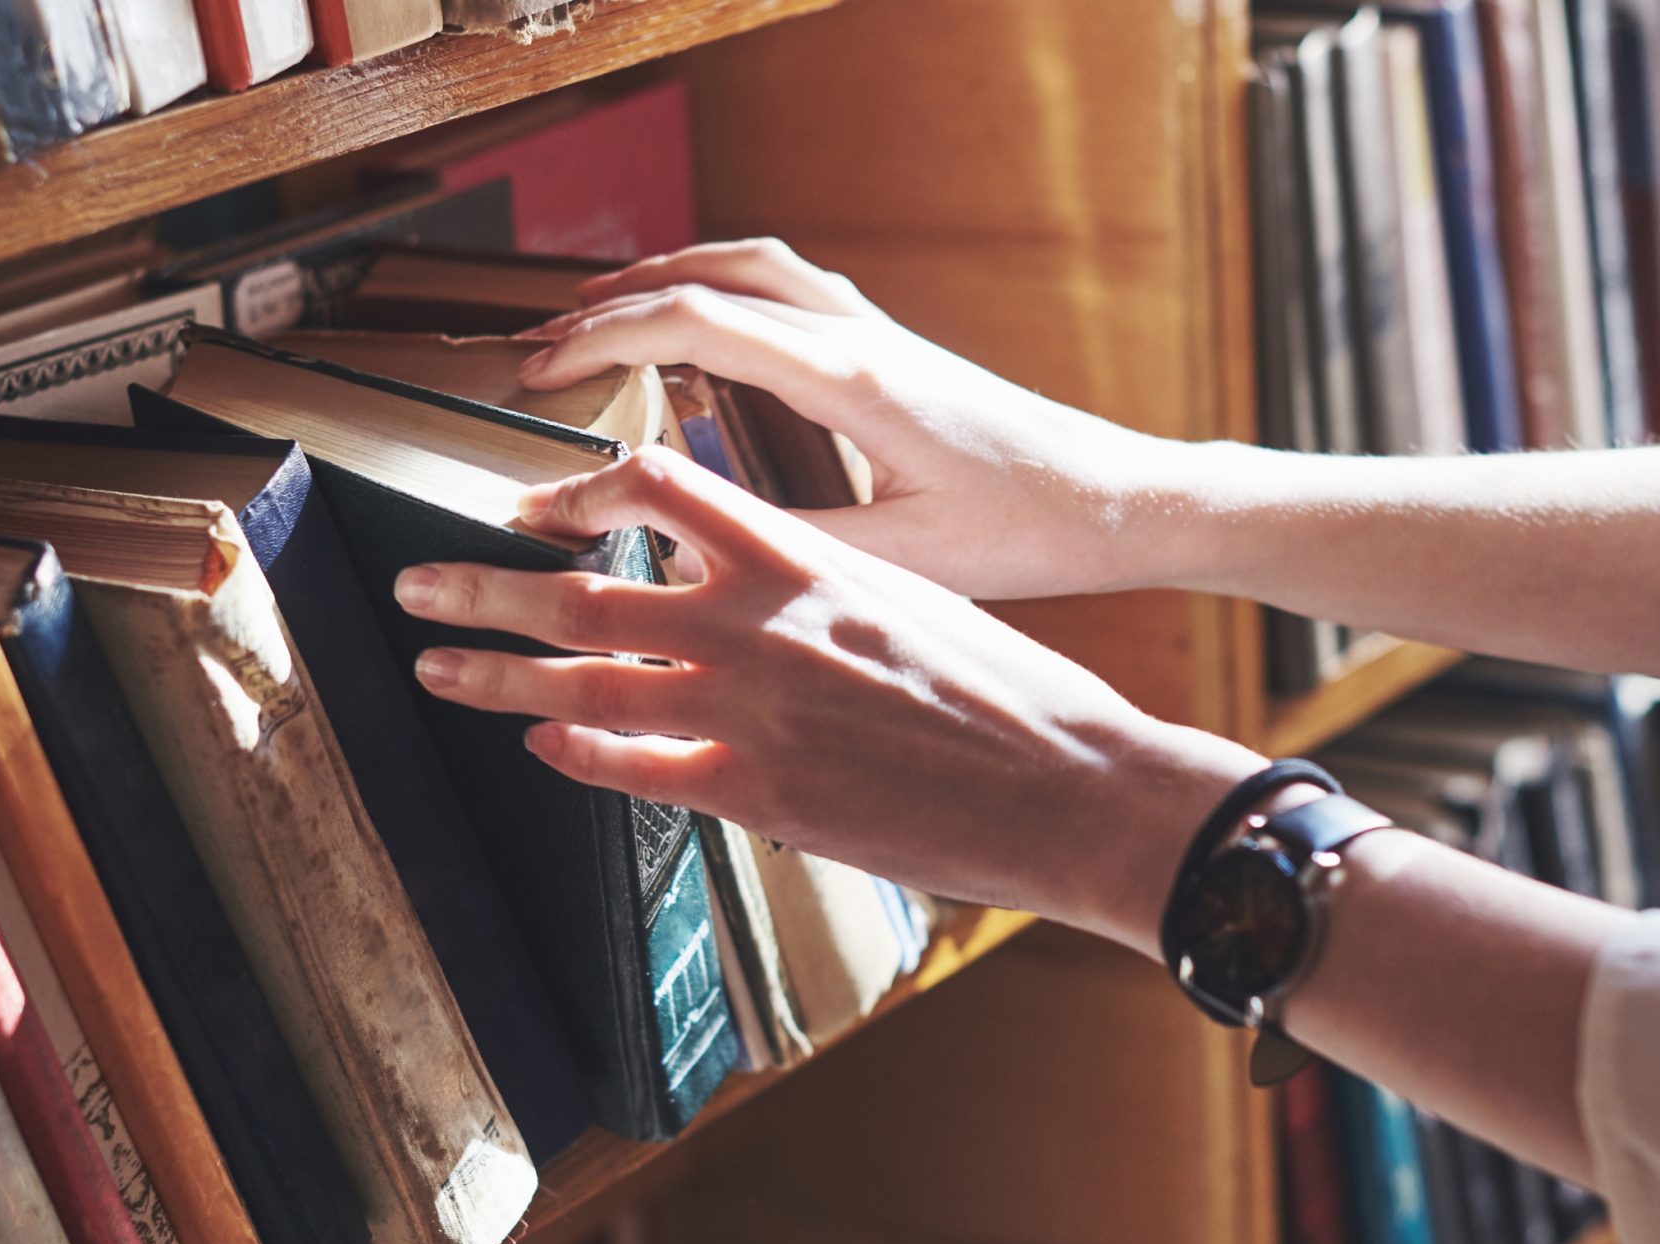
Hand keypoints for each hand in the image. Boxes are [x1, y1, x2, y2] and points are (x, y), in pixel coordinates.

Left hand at [392, 446, 1265, 953]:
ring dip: (496, 673)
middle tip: (416, 586)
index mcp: (807, 558)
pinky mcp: (762, 796)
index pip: (661, 487)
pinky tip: (540, 748)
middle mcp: (763, 623)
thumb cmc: (1016, 694)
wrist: (1076, 783)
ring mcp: (754, 712)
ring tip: (434, 666)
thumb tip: (768, 595)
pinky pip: (636, 771)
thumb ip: (825, 593)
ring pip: (585, 683)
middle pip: (587, 590)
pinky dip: (577, 755)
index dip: (579, 492)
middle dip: (485, 588)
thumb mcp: (916, 601)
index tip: (533, 507)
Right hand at [515, 238, 1202, 601]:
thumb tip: (692, 552)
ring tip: (601, 316)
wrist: (1117, 501)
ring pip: (752, 267)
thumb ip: (793, 549)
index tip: (541, 370)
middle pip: (712, 274)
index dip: (604, 338)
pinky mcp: (893, 350)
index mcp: (852, 377)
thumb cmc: (1030, 530)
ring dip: (669, 279)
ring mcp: (879, 334)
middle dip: (615, 300)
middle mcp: (861, 337)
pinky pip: (788, 289)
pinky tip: (703, 333)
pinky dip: (723, 291)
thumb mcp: (900, 559)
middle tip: (544, 342)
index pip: (698, 320)